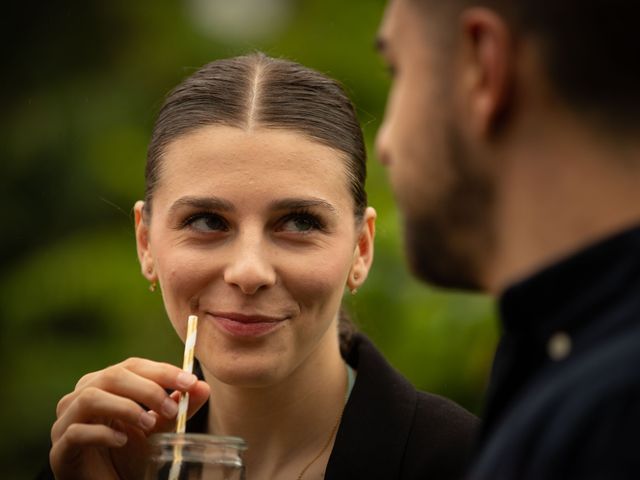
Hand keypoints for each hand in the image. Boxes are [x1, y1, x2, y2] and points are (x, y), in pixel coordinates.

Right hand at [49, 357, 209, 479]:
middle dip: (148, 389)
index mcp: (103, 383)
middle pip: (113, 376)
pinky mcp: (60, 450)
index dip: (162, 371)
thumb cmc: (129, 454)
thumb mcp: (159, 427)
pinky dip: (103, 433)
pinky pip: (77, 432)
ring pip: (91, 397)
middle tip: (172, 409)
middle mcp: (80, 396)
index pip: (132, 365)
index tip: (190, 382)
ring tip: (149, 424)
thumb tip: (203, 387)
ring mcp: (65, 422)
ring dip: (126, 408)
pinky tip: (122, 441)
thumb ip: (178, 406)